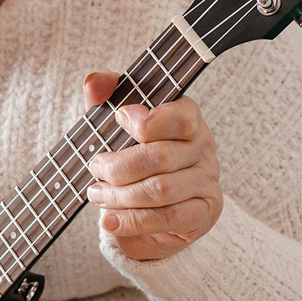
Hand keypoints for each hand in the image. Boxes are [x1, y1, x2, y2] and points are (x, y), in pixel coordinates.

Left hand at [83, 71, 222, 260]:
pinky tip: (110, 220)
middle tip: (96, 170)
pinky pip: (168, 217)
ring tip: (97, 194)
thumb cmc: (131, 161)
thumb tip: (94, 80)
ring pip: (161, 189)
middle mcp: (204, 148)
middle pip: (160, 157)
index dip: (148, 120)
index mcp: (188, 119)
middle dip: (118, 167)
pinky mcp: (204, 213)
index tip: (118, 119)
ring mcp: (207, 182)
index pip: (180, 117)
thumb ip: (105, 100)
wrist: (149, 213)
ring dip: (120, 195)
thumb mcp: (114, 128)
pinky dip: (132, 220)